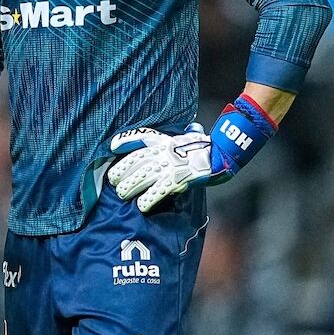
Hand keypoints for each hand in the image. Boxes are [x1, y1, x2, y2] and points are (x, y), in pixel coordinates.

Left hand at [108, 95, 278, 213]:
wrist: (221, 155)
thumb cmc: (205, 147)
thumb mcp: (189, 136)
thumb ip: (179, 134)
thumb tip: (188, 129)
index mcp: (165, 141)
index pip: (141, 138)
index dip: (125, 142)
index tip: (112, 147)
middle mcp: (164, 153)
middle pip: (136, 162)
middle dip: (122, 172)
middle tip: (113, 181)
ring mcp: (170, 167)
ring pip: (143, 177)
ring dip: (130, 187)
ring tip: (122, 194)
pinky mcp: (177, 181)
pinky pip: (159, 192)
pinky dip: (148, 200)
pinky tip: (140, 206)